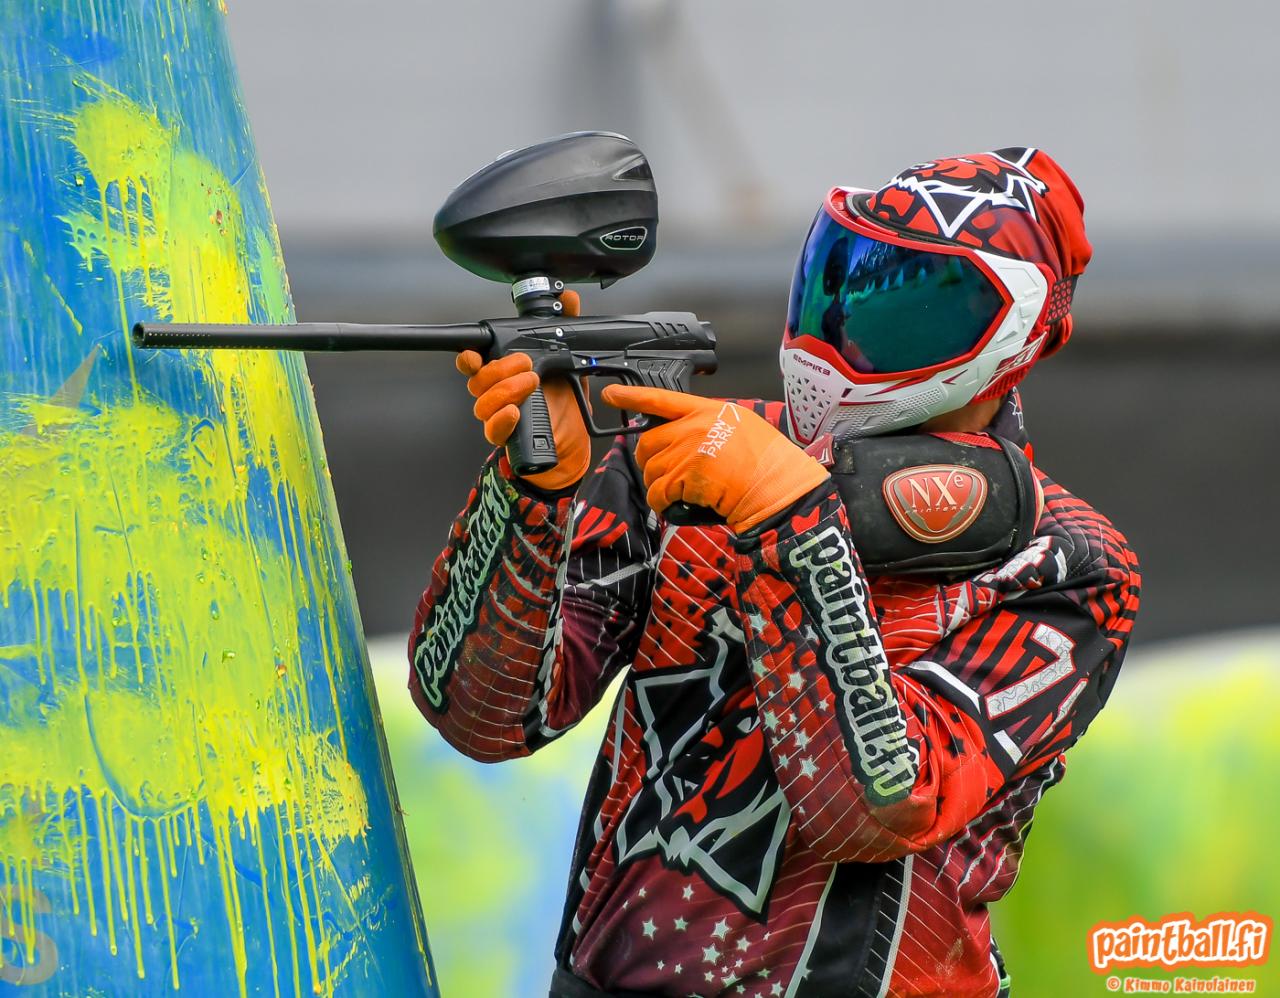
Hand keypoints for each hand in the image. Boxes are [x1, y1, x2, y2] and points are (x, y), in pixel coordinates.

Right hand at [456, 291, 589, 490]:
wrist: (572, 436)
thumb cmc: (563, 397)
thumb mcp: (570, 359)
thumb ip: (567, 326)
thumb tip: (569, 297)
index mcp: (502, 371)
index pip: (472, 360)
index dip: (467, 356)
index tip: (473, 354)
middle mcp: (494, 392)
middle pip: (476, 380)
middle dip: (500, 369)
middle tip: (527, 365)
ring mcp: (497, 415)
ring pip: (482, 403)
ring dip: (506, 390)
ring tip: (531, 383)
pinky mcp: (506, 437)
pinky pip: (492, 430)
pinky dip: (502, 420)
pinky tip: (516, 412)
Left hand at [599, 385, 829, 532]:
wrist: (777, 485)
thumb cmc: (767, 461)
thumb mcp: (740, 426)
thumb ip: (708, 426)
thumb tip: (684, 437)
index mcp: (707, 411)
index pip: (662, 399)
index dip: (632, 396)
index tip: (611, 394)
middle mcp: (694, 427)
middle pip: (648, 442)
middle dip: (649, 461)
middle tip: (665, 474)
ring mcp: (688, 451)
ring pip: (651, 470)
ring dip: (660, 486)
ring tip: (681, 493)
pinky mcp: (686, 476)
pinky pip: (658, 493)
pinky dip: (663, 503)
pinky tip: (677, 504)